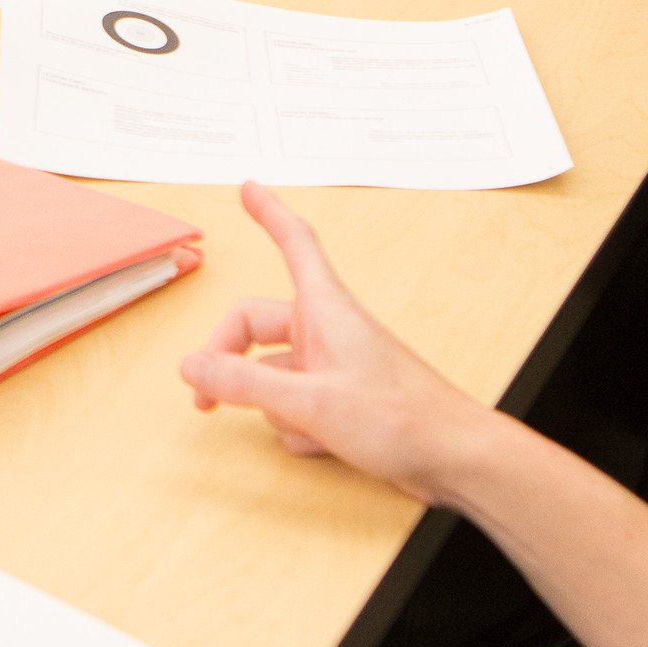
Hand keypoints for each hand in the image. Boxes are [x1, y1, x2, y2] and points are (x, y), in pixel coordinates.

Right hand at [179, 183, 497, 501]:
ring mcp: (335, 365)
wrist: (455, 457)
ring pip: (274, 374)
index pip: (294, 243)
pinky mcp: (343, 397)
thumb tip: (192, 366)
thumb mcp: (309, 402)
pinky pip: (297, 404)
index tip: (248, 188)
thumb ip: (244, 384)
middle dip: (229, 361)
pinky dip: (299, 427)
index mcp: (325, 310)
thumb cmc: (401, 419)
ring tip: (308, 429)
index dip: (269, 214)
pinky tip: (324, 444)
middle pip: (256, 327)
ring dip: (274, 407)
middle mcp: (328, 330)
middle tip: (205, 399)